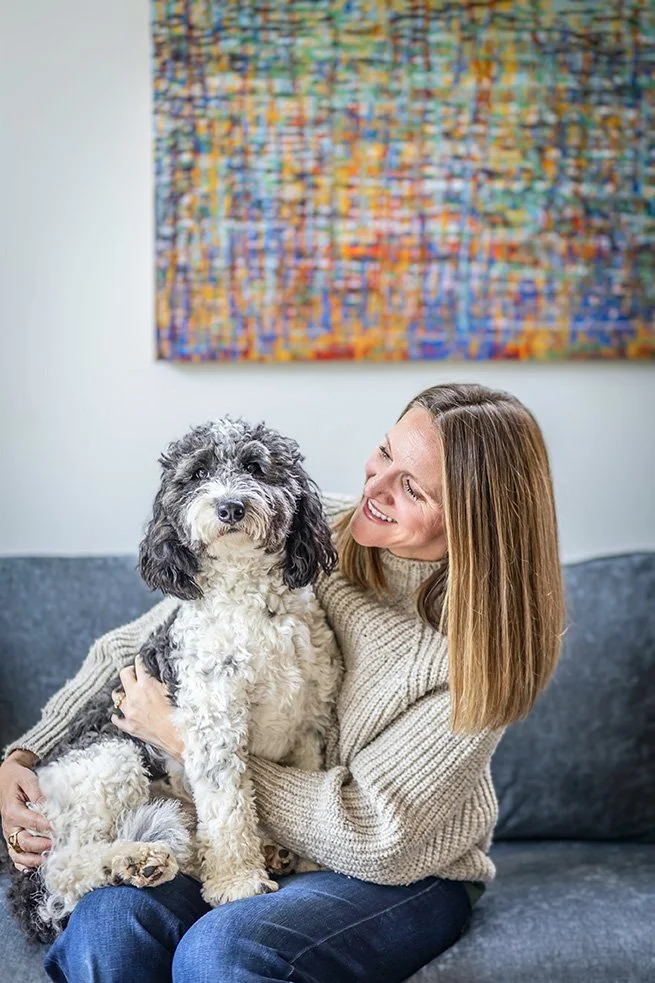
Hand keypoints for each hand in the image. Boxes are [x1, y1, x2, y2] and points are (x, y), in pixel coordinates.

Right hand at [0, 750, 52, 870]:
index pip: (31, 822)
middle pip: (24, 842)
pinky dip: (23, 864)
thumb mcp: (28, 779)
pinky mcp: (13, 838)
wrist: (6, 779)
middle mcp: (10, 826)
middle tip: (56, 845)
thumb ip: (37, 792)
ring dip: (33, 859)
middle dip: (41, 846)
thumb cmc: (18, 779)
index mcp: (13, 811)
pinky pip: (15, 855)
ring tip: (48, 859)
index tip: (58, 829)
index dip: (46, 826)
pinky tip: (33, 868)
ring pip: (18, 853)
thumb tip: (46, 805)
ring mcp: (11, 834)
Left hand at [112, 654, 183, 760]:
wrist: (178, 737)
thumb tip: (158, 671)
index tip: (142, 660)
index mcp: (147, 685)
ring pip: (116, 696)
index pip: (139, 664)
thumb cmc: (180, 714)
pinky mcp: (129, 726)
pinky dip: (118, 714)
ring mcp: (129, 712)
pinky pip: (116, 718)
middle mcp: (134, 696)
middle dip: (130, 671)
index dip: (141, 660)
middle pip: (124, 675)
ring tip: (128, 692)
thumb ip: (163, 679)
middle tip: (135, 672)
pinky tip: (122, 712)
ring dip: (122, 692)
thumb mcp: (174, 690)